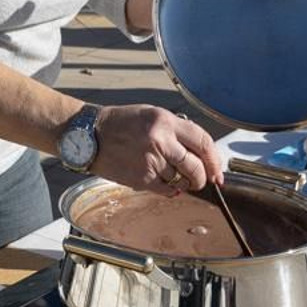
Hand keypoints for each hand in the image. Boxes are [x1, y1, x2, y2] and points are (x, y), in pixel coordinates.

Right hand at [91, 105, 222, 196]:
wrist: (89, 135)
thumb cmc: (121, 123)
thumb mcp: (152, 115)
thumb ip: (177, 131)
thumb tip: (201, 154)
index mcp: (165, 121)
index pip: (203, 142)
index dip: (214, 159)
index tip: (217, 170)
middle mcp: (160, 140)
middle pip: (196, 167)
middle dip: (202, 178)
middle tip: (201, 180)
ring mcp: (150, 161)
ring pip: (180, 180)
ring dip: (180, 182)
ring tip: (166, 172)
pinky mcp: (141, 178)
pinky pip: (166, 190)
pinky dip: (169, 189)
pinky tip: (161, 181)